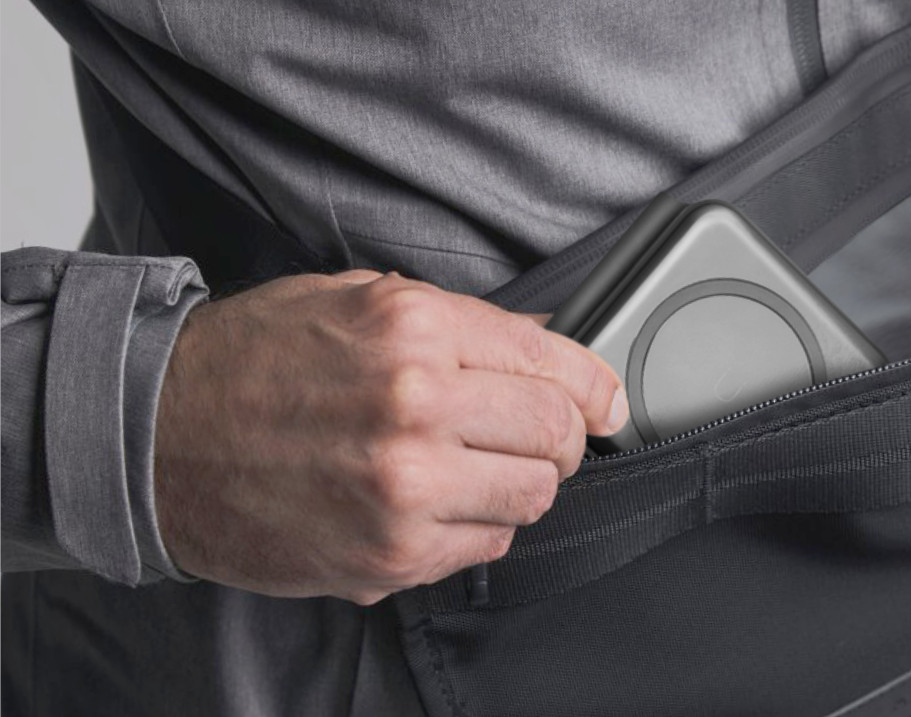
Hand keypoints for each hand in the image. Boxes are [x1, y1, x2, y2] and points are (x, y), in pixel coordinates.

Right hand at [153, 271, 627, 603]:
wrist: (154, 437)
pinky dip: (475, 527)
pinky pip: (487, 546)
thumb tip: (548, 358)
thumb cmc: (252, 363)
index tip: (604, 401)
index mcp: (412, 330)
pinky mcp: (391, 554)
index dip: (593, 387)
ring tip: (467, 469)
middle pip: (557, 435)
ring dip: (516, 483)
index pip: (554, 364)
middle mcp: (416, 407)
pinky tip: (431, 504)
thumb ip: (458, 326)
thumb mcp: (356, 302)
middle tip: (532, 436)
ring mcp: (406, 488)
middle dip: (558, 437)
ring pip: (534, 496)